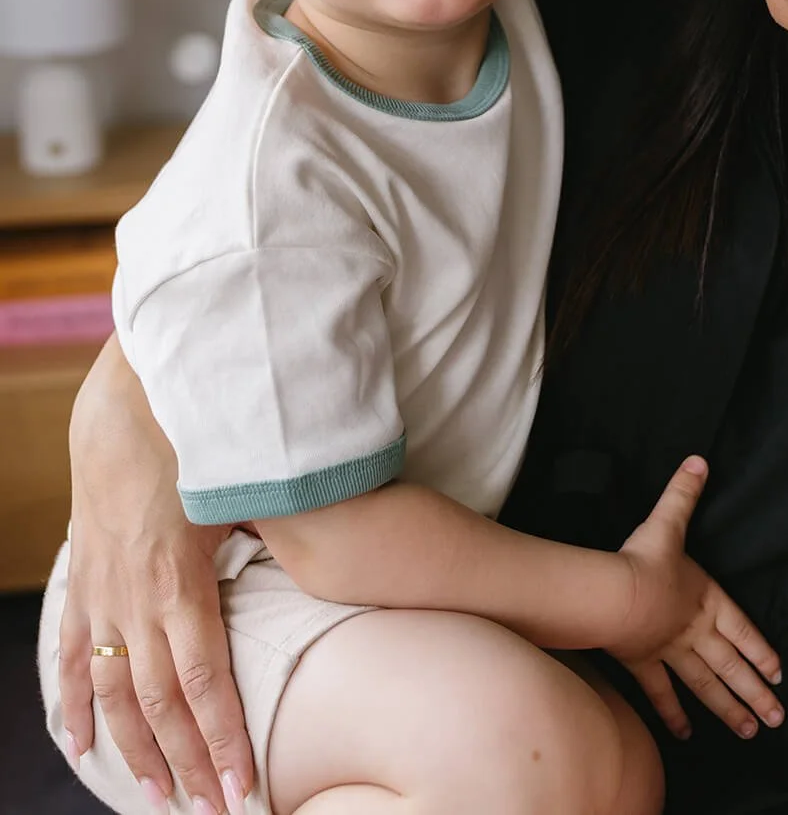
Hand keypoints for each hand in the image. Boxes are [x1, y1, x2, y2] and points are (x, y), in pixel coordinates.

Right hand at [58, 336, 252, 813]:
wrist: (129, 400)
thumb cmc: (198, 438)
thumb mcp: (241, 489)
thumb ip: (275, 532)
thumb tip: (327, 561)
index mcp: (179, 581)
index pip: (202, 684)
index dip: (222, 740)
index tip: (242, 790)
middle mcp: (135, 597)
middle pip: (160, 702)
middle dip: (188, 761)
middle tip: (212, 809)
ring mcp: (102, 590)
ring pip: (115, 689)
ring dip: (135, 746)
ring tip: (156, 794)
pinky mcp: (84, 575)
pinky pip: (74, 650)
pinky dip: (74, 699)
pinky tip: (78, 741)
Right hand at [604, 456, 783, 741]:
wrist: (615, 594)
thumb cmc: (645, 558)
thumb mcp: (668, 521)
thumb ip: (683, 493)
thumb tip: (699, 460)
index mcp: (706, 598)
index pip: (742, 628)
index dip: (762, 650)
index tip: (779, 674)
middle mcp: (694, 630)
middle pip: (731, 665)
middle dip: (755, 693)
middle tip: (777, 718)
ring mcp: (670, 650)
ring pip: (706, 685)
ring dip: (728, 709)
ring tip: (748, 731)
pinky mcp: (643, 663)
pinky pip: (662, 692)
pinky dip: (673, 713)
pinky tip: (685, 734)